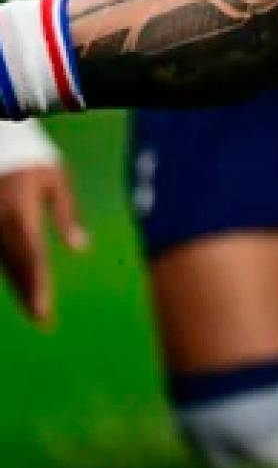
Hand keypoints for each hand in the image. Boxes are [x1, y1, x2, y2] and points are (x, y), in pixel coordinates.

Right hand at [0, 164, 87, 324]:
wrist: (1, 147)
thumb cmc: (34, 164)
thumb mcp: (56, 181)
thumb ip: (68, 214)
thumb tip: (80, 248)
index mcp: (21, 213)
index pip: (31, 256)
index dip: (37, 285)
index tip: (44, 309)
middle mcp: (0, 224)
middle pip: (15, 266)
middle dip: (29, 294)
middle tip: (43, 320)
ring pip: (4, 264)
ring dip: (18, 287)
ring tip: (35, 311)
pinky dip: (10, 272)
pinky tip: (21, 287)